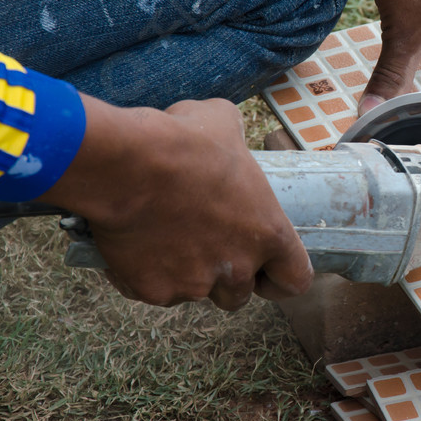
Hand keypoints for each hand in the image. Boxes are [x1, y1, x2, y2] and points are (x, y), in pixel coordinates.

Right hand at [39, 96, 312, 309]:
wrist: (126, 166)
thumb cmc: (183, 142)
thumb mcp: (224, 125)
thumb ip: (236, 145)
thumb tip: (226, 139)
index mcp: (268, 233)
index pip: (295, 280)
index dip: (280, 277)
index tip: (265, 270)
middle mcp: (237, 268)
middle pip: (239, 294)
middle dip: (224, 276)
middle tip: (203, 245)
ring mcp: (195, 284)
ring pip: (195, 292)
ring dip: (185, 274)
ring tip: (165, 238)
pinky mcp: (155, 291)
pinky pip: (154, 289)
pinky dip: (144, 273)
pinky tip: (133, 241)